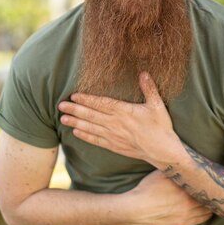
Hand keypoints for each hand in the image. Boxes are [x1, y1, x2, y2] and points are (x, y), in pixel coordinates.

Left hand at [58, 72, 179, 164]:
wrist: (163, 151)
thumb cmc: (161, 127)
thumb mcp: (157, 105)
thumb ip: (149, 88)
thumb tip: (143, 73)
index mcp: (124, 112)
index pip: (101, 104)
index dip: (87, 99)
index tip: (74, 95)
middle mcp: (116, 124)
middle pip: (91, 115)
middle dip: (75, 109)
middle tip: (60, 105)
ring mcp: (114, 136)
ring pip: (90, 128)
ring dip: (76, 122)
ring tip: (63, 118)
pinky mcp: (114, 146)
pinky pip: (96, 140)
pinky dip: (85, 136)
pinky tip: (76, 132)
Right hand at [125, 170, 211, 224]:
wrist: (138, 208)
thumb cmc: (149, 189)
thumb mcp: (163, 173)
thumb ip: (177, 170)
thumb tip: (187, 163)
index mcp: (186, 190)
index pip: (206, 187)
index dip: (212, 184)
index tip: (214, 180)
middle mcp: (189, 205)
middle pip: (209, 201)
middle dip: (212, 195)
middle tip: (215, 190)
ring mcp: (186, 216)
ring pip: (207, 212)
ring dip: (210, 206)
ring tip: (211, 200)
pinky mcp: (181, 224)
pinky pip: (200, 220)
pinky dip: (205, 215)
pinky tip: (205, 210)